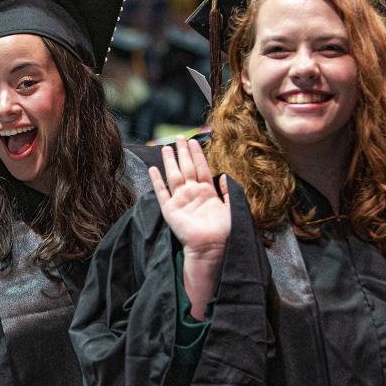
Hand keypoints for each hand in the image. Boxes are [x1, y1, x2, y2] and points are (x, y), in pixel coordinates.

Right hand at [150, 137, 229, 253]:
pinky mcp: (171, 210)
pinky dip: (157, 181)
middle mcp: (193, 193)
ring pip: (174, 176)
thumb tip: (224, 176)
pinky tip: (153, 169)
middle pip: (187, 168)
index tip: (194, 141)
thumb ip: (228, 191)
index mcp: (208, 192)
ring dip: (170, 161)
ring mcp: (181, 201)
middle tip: (179, 137)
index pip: (201, 168)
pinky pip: (162, 193)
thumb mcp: (232, 207)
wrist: (212, 247)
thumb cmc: (225, 230)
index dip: (197, 154)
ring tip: (166, 147)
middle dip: (183, 152)